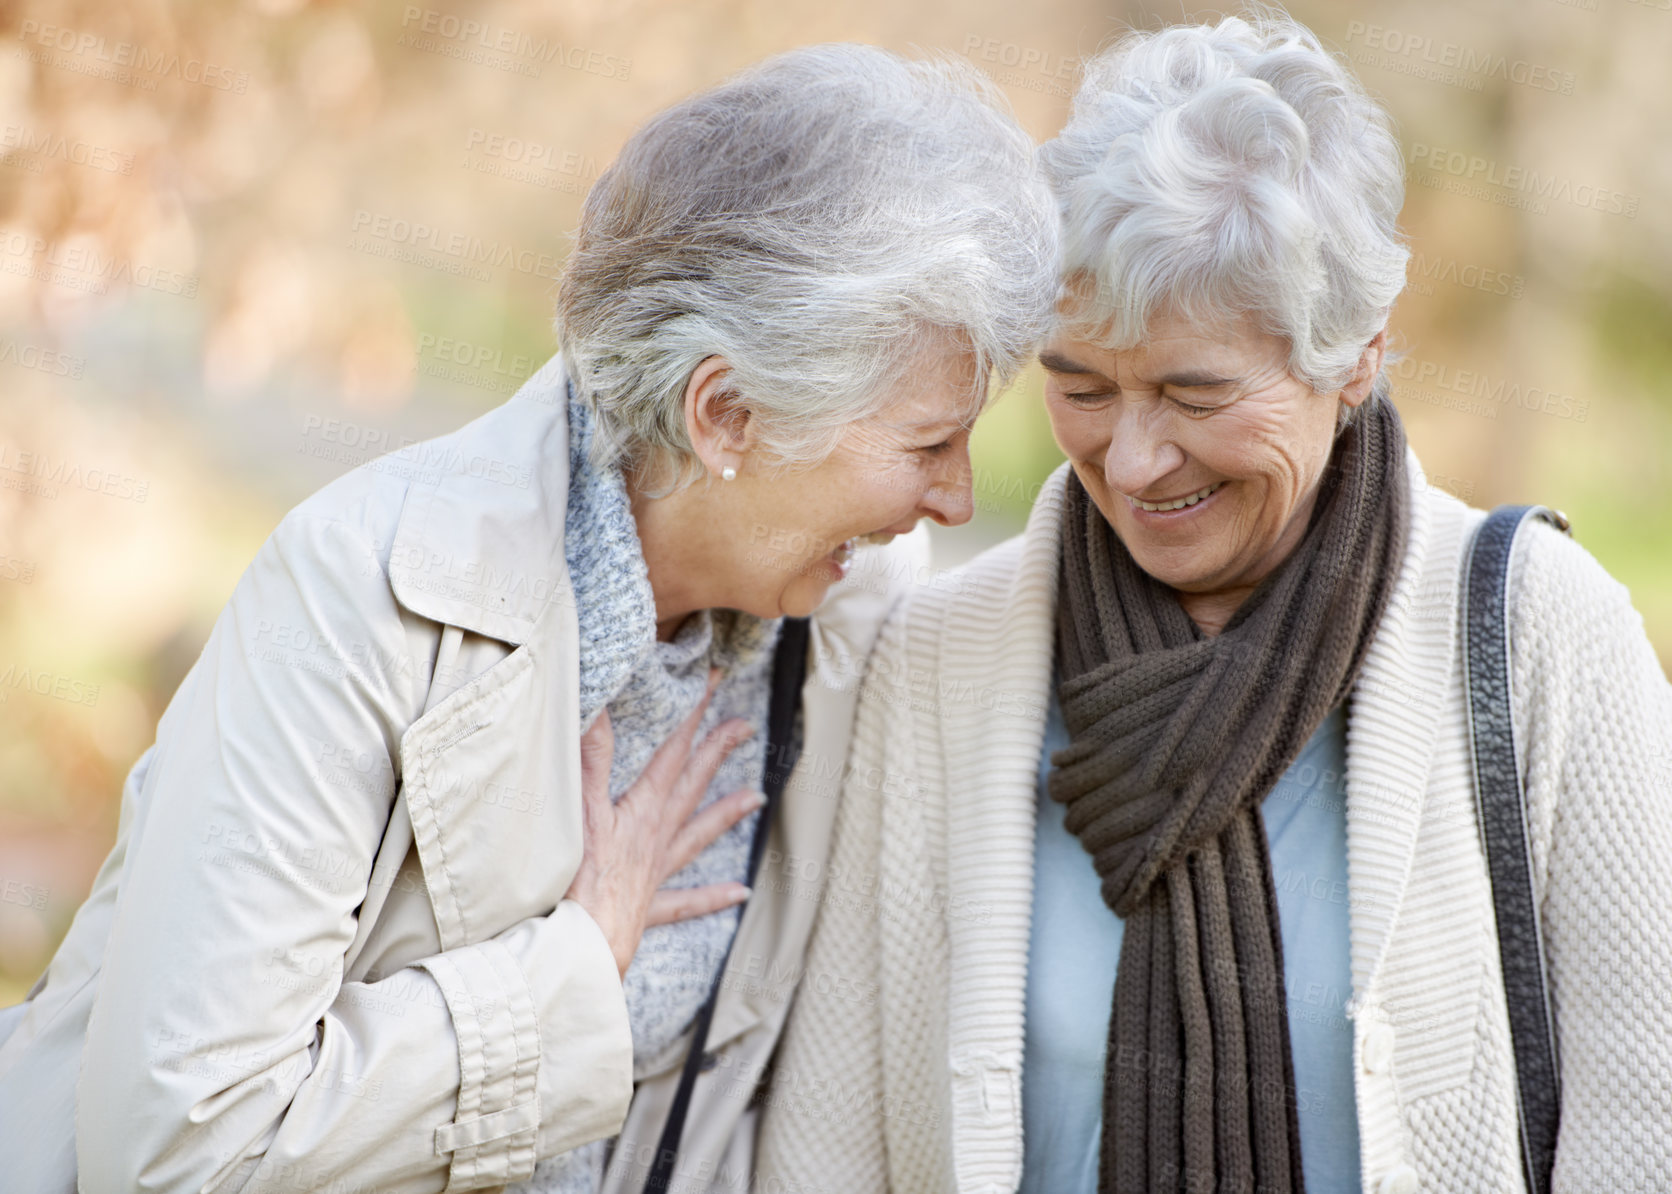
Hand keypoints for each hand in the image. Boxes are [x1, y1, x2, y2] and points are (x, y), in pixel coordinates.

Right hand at [565, 673, 764, 976]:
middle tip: (745, 726)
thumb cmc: (576, 882)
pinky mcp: (646, 909)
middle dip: (716, 751)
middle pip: (692, 785)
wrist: (580, 948)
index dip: (692, 715)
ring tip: (755, 798)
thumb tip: (598, 705)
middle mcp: (656, 838)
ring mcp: (655, 875)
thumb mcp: (579, 811)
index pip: (673, 752)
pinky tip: (739, 892)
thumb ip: (591, 758)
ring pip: (698, 836)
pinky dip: (713, 896)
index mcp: (642, 810)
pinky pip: (687, 901)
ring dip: (725, 815)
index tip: (713, 685)